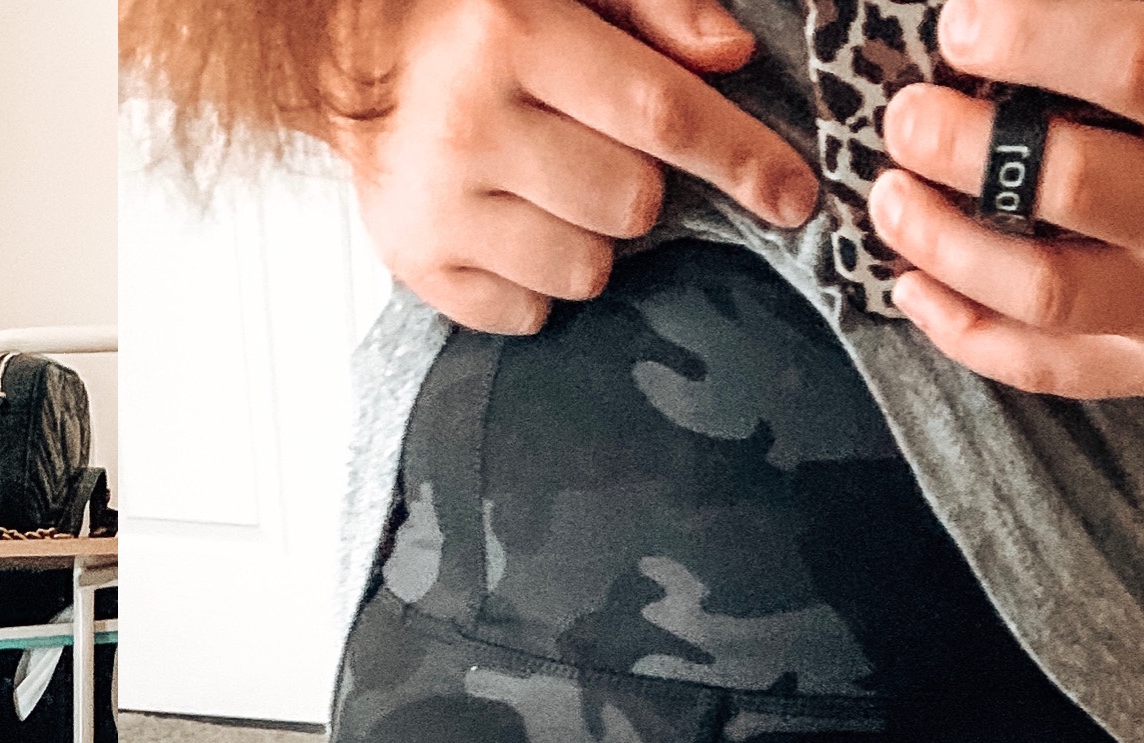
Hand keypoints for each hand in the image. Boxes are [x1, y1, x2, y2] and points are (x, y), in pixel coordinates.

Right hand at [335, 0, 818, 335]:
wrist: (352, 60)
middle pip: (628, 203)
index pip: (661, 113)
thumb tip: (731, 54)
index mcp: (516, 34)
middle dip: (640, 188)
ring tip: (551, 192)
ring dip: (590, 239)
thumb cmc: (477, 18)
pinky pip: (525, 312)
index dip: (740, 158)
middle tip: (597, 154)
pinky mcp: (416, 265)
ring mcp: (438, 206)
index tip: (791, 195)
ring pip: (583, 269)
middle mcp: (471, 124)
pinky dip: (538, 282)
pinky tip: (514, 228)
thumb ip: (660, 4)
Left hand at [873, 0, 1143, 397]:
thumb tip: (996, 13)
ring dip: (944, 246)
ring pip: (1045, 288)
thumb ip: (1132, 22)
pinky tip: (911, 284)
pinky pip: (1044, 365)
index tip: (960, 23)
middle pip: (1073, 184)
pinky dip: (963, 330)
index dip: (1032, 39)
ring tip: (888, 196)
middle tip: (905, 115)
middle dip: (966, 149)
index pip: (1131, 62)